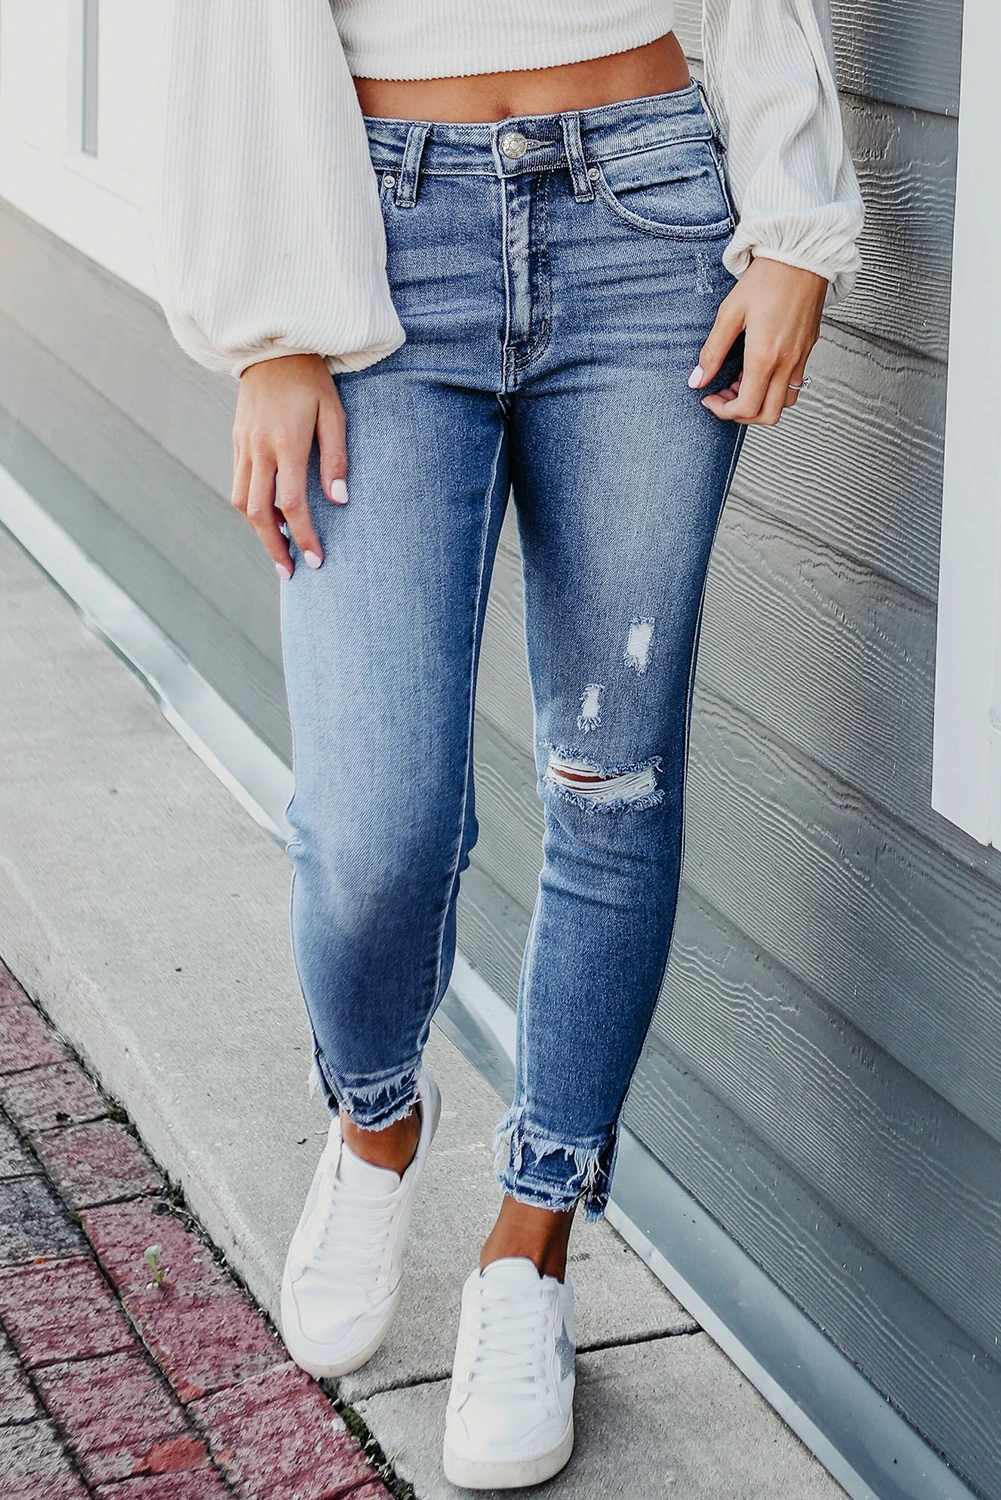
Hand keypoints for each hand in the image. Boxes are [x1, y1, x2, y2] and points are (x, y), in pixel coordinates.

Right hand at [231, 353, 347, 577]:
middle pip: (259, 512)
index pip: (293, 504)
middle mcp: (259, 448)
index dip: (304, 536)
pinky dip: (252, 508)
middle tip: (291, 571)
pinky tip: (269, 519)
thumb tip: (338, 501)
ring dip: (259, 532)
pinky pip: (239, 484)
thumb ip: (336, 458)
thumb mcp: (334, 413)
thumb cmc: (312, 379)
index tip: (316, 560)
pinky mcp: (236, 441)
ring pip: (242, 502)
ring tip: (279, 550)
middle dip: (274, 547)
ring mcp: (243, 445)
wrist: (272, 346)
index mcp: (287, 442)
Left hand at [688, 258, 827, 425]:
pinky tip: (758, 369)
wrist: (802, 255)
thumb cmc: (768, 277)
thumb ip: (712, 351)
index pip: (746, 407)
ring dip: (760, 403)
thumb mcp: (730, 312)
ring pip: (783, 404)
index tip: (709, 398)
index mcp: (764, 356)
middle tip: (724, 396)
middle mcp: (787, 363)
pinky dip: (773, 389)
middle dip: (741, 414)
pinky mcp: (808, 350)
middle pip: (767, 415)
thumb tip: (697, 379)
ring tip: (741, 382)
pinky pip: (793, 385)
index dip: (723, 411)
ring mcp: (801, 358)